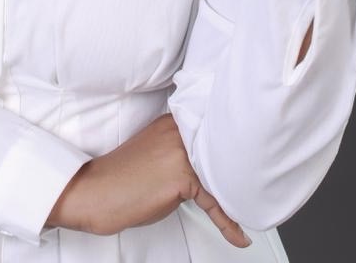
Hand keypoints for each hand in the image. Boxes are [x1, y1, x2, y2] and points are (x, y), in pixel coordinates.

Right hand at [45, 112, 250, 247]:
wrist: (96, 191)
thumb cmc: (124, 178)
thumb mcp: (157, 154)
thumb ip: (183, 152)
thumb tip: (208, 165)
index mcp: (173, 121)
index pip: (212, 132)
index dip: (234, 148)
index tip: (253, 161)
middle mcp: (179, 130)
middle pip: (221, 152)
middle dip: (240, 173)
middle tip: (259, 189)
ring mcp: (181, 150)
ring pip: (220, 175)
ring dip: (236, 197)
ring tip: (249, 211)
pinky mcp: (181, 175)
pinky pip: (213, 202)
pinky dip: (228, 222)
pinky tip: (238, 235)